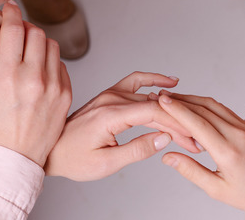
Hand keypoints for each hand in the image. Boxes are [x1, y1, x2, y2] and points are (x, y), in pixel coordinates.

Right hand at [0, 1, 71, 166]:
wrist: (16, 157)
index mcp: (9, 76)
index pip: (13, 29)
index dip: (10, 13)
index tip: (9, 7)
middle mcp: (34, 78)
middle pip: (36, 32)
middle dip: (25, 27)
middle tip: (17, 32)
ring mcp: (54, 86)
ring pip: (51, 44)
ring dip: (39, 42)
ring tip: (28, 53)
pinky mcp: (67, 93)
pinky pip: (61, 64)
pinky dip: (50, 61)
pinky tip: (39, 71)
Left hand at [46, 71, 198, 180]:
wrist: (50, 151)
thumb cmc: (72, 159)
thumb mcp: (106, 163)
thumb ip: (137, 149)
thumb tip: (164, 138)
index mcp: (110, 115)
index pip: (154, 113)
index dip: (177, 125)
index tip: (191, 138)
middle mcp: (111, 99)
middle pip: (155, 105)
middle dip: (178, 122)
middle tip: (194, 138)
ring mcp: (110, 94)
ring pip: (149, 96)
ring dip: (170, 107)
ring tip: (189, 117)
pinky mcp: (109, 95)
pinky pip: (135, 82)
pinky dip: (153, 81)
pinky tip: (168, 83)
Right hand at [158, 93, 244, 217]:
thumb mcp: (217, 190)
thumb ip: (191, 171)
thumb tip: (168, 157)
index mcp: (228, 151)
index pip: (197, 124)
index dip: (177, 110)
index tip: (161, 101)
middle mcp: (237, 134)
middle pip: (203, 109)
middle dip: (179, 101)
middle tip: (159, 97)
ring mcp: (244, 127)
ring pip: (212, 105)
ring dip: (191, 99)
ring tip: (172, 99)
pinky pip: (222, 109)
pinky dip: (204, 104)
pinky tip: (193, 105)